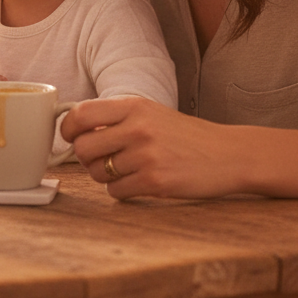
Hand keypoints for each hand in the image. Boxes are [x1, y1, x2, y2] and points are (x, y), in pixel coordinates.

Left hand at [61, 97, 245, 198]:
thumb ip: (115, 117)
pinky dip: (121, 191)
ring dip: (105, 175)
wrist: (230, 154)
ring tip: (126, 170)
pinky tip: (138, 183)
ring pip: (97, 172)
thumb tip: (73, 129)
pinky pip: (115, 191)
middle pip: (83, 148)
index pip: (80, 114)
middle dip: (86, 158)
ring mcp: (147, 155)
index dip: (67, 129)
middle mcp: (138, 128)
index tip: (69, 137)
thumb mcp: (150, 113)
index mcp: (133, 106)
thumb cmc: (185, 135)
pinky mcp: (156, 182)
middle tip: (100, 159)